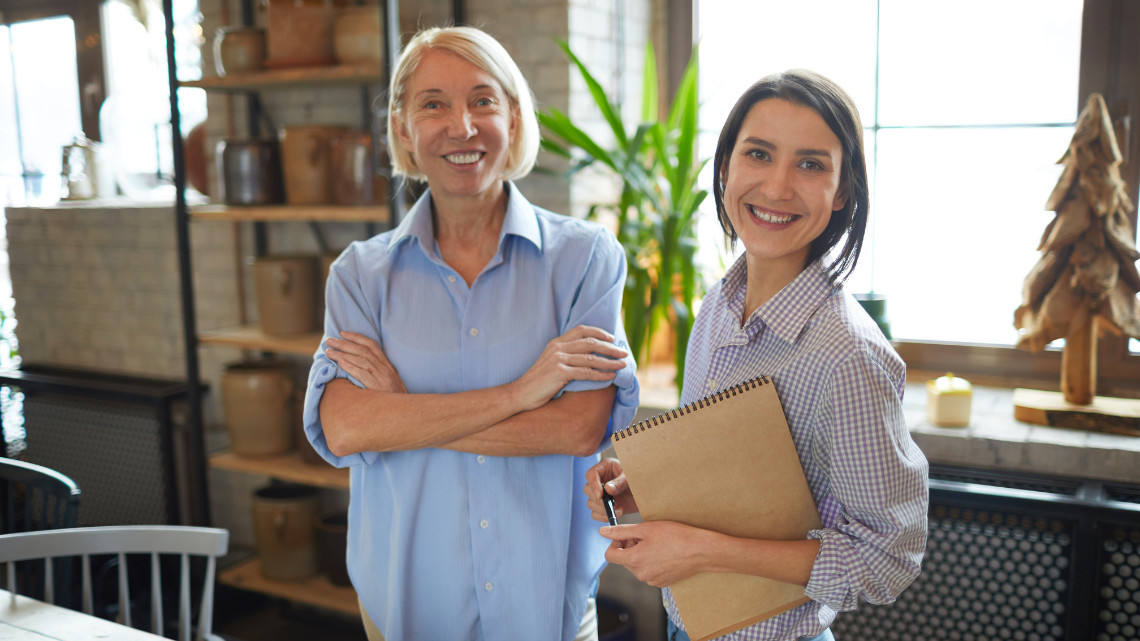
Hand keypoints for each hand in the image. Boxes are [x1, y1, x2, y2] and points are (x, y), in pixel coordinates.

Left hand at [325, 332, 406, 392]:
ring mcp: (381, 377)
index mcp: (387, 365)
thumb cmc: (392, 400)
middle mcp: (384, 368)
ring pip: (360, 359)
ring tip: (329, 351)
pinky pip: (362, 373)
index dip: (357, 337)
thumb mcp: (388, 383)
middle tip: (329, 340)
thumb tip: (357, 366)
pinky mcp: (377, 387)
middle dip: (344, 343)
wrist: (403, 412)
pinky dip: (350, 366)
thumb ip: (376, 373)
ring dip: (342, 354)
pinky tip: (339, 363)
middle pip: (363, 350)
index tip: (342, 333)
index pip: (372, 345)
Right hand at [511, 325, 626, 410]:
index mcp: (556, 343)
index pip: (581, 330)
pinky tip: (610, 377)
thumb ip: (565, 356)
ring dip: (609, 361)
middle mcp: (558, 348)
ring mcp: (558, 359)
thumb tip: (587, 357)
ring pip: (591, 357)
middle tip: (623, 352)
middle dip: (610, 347)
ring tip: (622, 365)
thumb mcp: (550, 362)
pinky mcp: (560, 373)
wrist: (520, 393)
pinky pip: (586, 372)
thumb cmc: (538, 381)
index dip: (599, 332)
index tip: (612, 338)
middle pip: (590, 342)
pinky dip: (601, 374)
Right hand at [584, 458, 637, 521]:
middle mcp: (600, 480)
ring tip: (618, 509)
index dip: (594, 484)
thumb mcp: (631, 478)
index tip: (601, 495)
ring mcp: (601, 494)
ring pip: (590, 503)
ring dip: (602, 509)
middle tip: (613, 504)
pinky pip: (595, 514)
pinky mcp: (603, 506)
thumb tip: (607, 489)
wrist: (647, 492)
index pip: (591, 474)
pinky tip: (615, 514)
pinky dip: (603, 516)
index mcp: (605, 467)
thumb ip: (620, 482)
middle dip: (599, 499)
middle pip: (588, 489)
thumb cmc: (639, 479)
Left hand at [598, 521, 713, 587]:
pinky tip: (665, 552)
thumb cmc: (675, 536)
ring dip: (641, 554)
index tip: (627, 535)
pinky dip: (652, 562)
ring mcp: (652, 580)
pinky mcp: (662, 583)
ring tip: (657, 543)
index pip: (610, 555)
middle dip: (630, 547)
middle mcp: (640, 574)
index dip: (615, 543)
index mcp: (633, 561)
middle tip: (646, 536)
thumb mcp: (645, 528)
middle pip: (624, 560)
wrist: (700, 551)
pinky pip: (649, 571)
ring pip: (637, 566)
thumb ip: (621, 531)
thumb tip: (602, 532)